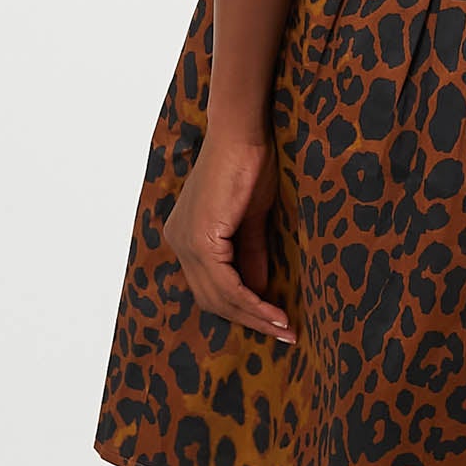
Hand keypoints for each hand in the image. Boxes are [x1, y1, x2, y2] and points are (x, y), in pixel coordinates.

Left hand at [163, 129, 296, 342]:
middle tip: (284, 333)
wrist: (244, 133)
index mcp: (188, 237)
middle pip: (213, 299)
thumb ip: (251, 252)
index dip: (243, 308)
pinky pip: (226, 283)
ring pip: (219, 296)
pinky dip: (251, 300)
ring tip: (285, 327)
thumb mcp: (252, 217)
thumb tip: (260, 289)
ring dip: (254, 315)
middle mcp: (179, 242)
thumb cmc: (250, 164)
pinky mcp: (201, 239)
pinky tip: (273, 309)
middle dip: (250, 319)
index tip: (275, 321)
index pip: (212, 286)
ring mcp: (186, 242)